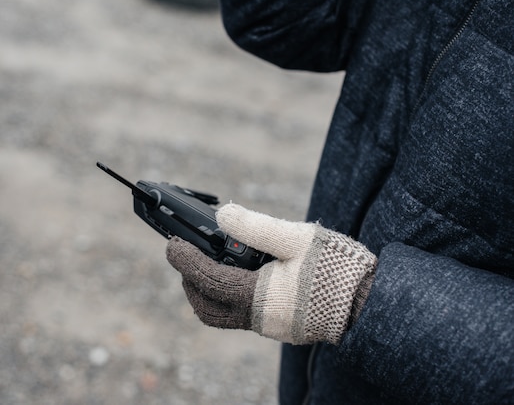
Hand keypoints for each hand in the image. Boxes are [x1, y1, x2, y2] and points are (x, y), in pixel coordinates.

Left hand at [166, 203, 376, 344]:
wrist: (372, 301)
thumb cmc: (337, 268)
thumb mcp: (296, 238)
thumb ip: (256, 227)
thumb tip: (223, 214)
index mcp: (259, 297)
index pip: (208, 280)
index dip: (184, 261)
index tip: (171, 245)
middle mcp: (260, 318)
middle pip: (207, 309)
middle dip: (190, 284)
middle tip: (185, 259)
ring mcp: (270, 327)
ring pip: (223, 316)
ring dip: (209, 293)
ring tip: (211, 265)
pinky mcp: (281, 327)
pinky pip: (243, 316)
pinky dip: (230, 296)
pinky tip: (241, 274)